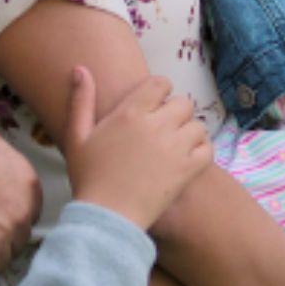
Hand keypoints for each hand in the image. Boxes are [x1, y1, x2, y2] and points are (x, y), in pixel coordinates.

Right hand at [61, 67, 212, 230]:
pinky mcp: (187, 171)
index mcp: (130, 112)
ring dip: (189, 131)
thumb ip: (81, 100)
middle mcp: (156, 125)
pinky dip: (202, 151)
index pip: (160, 83)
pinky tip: (188, 158)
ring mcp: (174, 148)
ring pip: (197, 125)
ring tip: (176, 143)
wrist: (107, 216)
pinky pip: (208, 150)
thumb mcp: (77, 136)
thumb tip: (81, 69)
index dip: (160, 90)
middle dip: (175, 111)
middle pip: (183, 103)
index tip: (153, 104)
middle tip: (164, 128)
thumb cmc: (88, 176)